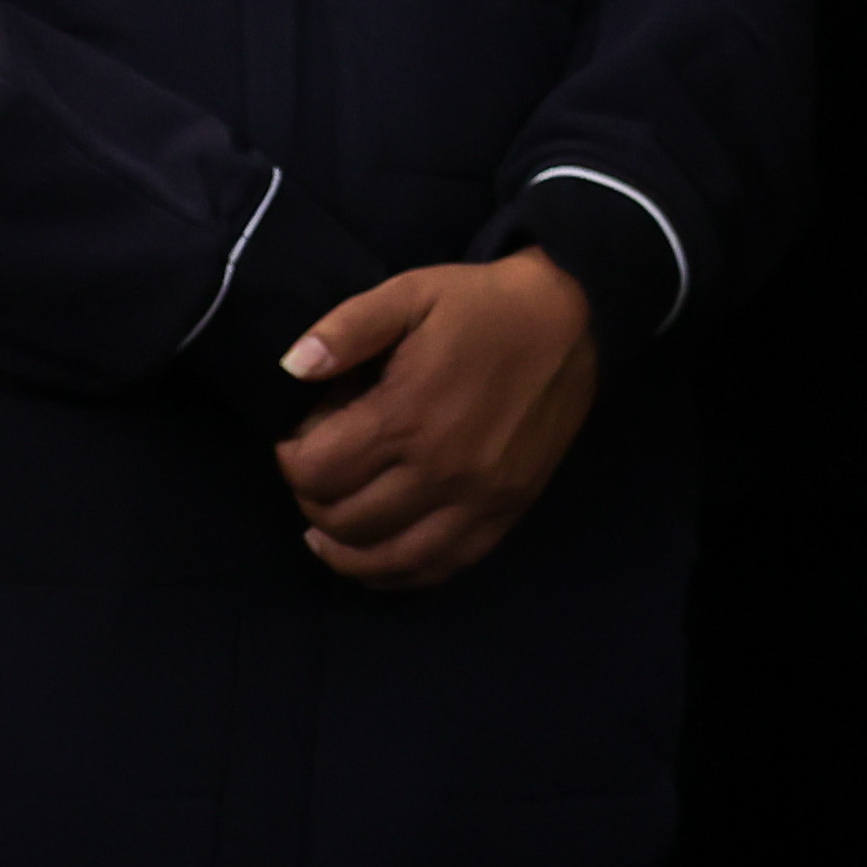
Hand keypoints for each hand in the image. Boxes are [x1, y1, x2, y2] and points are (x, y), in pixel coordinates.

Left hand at [272, 250, 601, 591]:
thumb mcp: (410, 293)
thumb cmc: (483, 307)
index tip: (298, 438)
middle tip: (321, 470)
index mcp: (408, 414)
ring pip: (385, 558)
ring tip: (328, 526)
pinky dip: (395, 573)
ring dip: (342, 548)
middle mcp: (441, 469)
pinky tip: (376, 554)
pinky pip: (438, 567)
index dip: (290, 458)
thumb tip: (291, 368)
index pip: (314, 472)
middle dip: (312, 499)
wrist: (575, 320)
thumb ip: (346, 329)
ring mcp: (477, 499)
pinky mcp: (505, 512)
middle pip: (342, 520)